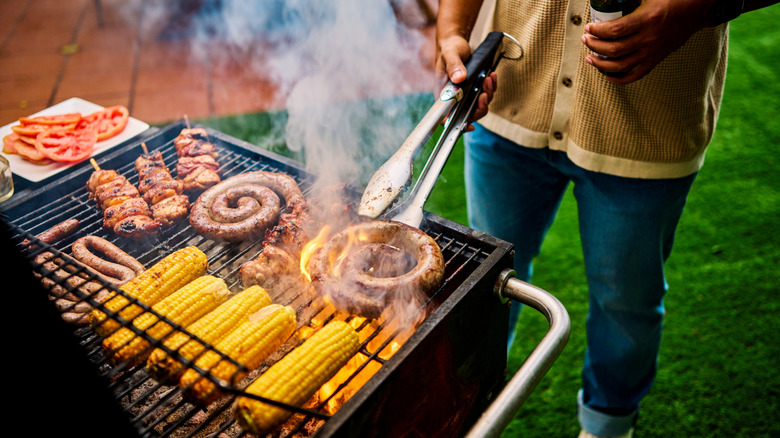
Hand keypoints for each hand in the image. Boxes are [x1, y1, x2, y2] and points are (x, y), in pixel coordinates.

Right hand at [435, 34, 496, 130]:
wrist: (455, 42)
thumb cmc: (449, 49)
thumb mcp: (450, 54)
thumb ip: (453, 66)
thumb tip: (459, 79)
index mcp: (444, 94)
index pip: (447, 117)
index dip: (457, 124)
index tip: (469, 125)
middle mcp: (454, 97)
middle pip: (469, 113)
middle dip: (480, 106)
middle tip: (484, 93)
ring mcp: (465, 94)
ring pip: (480, 104)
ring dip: (488, 93)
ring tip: (488, 78)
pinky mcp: (474, 88)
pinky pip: (485, 93)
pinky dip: (491, 86)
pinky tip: (491, 75)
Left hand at [581, 0, 715, 83]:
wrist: (698, 9)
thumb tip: (609, 0)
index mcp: (648, 19)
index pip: (614, 30)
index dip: (597, 31)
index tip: (589, 28)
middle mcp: (649, 38)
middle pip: (614, 49)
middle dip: (595, 46)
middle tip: (586, 40)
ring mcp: (653, 51)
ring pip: (621, 65)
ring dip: (601, 64)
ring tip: (590, 58)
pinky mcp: (656, 59)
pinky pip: (636, 75)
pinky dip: (619, 78)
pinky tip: (608, 75)